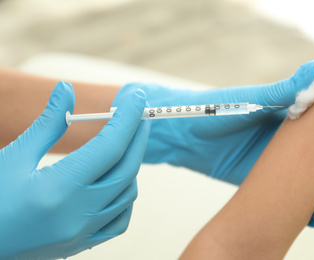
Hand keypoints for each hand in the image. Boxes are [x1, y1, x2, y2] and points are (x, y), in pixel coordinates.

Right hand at [0, 82, 149, 258]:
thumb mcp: (13, 157)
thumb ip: (47, 124)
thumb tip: (66, 90)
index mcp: (57, 191)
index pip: (109, 147)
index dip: (127, 118)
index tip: (137, 97)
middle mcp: (76, 216)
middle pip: (126, 169)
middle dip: (137, 136)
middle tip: (138, 114)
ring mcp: (81, 235)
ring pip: (128, 194)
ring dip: (131, 165)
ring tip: (122, 144)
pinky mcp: (80, 245)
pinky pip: (119, 220)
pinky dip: (124, 196)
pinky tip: (115, 181)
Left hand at [117, 60, 313, 225]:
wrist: (182, 134)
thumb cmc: (213, 110)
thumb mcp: (249, 99)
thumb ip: (282, 91)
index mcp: (288, 121)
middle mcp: (285, 144)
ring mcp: (274, 166)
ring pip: (307, 185)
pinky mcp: (260, 183)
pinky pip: (285, 198)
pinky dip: (301, 210)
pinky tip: (311, 219)